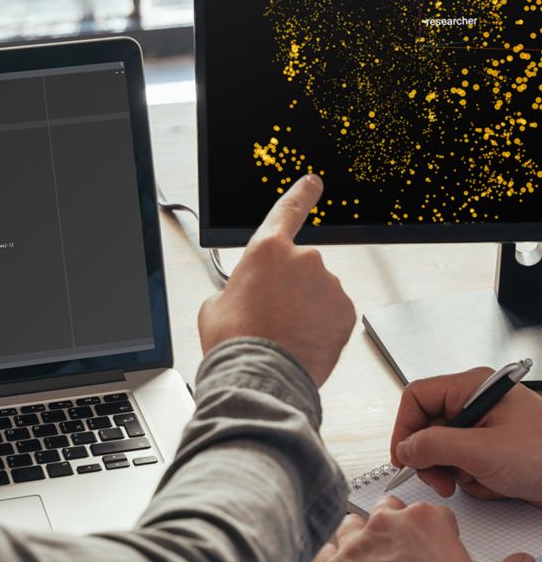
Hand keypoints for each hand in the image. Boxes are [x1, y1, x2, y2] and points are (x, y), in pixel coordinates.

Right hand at [198, 174, 354, 386]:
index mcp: (266, 250)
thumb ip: (236, 287)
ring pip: (317, 291)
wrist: (261, 377)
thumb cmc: (236, 342)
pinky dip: (320, 325)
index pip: (289, 209)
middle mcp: (303, 259)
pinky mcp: (345, 311)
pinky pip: (333, 312)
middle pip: (298, 266)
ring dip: (304, 308)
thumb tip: (244, 294)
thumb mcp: (215, 306)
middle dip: (288, 287)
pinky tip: (301, 340)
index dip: (302, 193)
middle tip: (269, 315)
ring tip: (283, 334)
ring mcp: (329, 285)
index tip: (313, 183)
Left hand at [315, 498, 533, 561]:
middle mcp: (384, 525)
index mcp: (426, 522)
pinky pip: (326, 553)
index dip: (439, 534)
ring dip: (362, 538)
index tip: (439, 551)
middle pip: (389, 509)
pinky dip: (335, 561)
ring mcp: (352, 545)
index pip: (434, 514)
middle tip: (406, 553)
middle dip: (397, 525)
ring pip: (352, 525)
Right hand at [391, 368, 541, 505]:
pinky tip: (496, 485)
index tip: (403, 456)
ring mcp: (486, 429)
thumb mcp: (482, 451)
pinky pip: (464, 465)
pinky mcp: (494, 452)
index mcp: (473, 388)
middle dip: (432, 458)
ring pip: (443, 451)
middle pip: (427, 427)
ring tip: (478, 481)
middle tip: (439, 479)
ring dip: (455, 473)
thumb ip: (434, 446)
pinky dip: (474, 481)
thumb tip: (405, 449)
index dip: (404, 427)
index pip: (417, 397)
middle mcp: (477, 404)